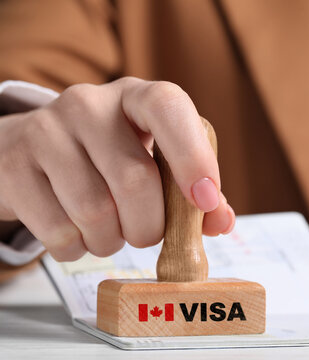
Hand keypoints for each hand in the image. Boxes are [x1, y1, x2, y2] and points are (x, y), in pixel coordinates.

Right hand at [0, 77, 234, 260]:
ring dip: (112, 240)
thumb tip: (221, 220)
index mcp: (135, 97)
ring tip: (109, 230)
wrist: (29, 152)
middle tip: (146, 232)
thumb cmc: (107, 159)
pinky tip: (77, 232)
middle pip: (134, 180)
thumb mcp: (153, 161)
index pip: (168, 107)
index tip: (205, 200)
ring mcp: (45, 131)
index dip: (192, 155)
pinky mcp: (13, 165)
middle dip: (149, 226)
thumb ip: (191, 190)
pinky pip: (59, 232)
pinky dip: (78, 248)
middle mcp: (89, 104)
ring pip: (95, 212)